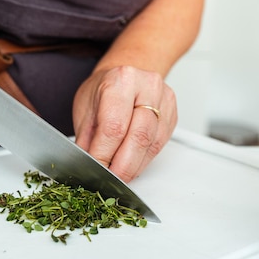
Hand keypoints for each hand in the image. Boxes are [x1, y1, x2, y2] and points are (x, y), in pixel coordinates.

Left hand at [73, 66, 177, 181]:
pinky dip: (144, 160)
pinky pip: (160, 145)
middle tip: (109, 179)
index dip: (104, 155)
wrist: (123, 79)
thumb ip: (89, 140)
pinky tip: (132, 163)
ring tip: (119, 174)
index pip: (114, 126)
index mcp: (121, 80)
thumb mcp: (85, 111)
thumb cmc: (103, 92)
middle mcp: (147, 86)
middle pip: (139, 136)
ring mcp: (164, 100)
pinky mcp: (172, 115)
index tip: (96, 170)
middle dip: (122, 166)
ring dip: (134, 166)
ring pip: (152, 144)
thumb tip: (89, 167)